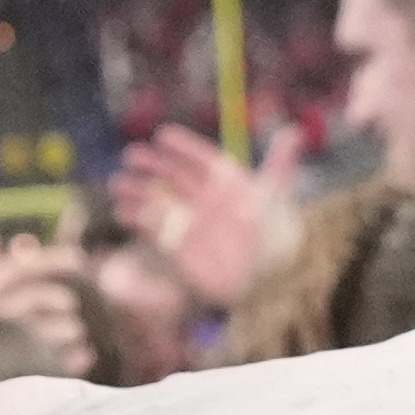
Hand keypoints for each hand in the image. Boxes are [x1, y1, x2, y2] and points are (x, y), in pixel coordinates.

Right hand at [116, 130, 264, 304]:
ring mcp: (190, 221)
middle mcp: (205, 199)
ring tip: (118, 184)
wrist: (262, 283)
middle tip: (132, 156)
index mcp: (227, 184)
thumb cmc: (271, 239)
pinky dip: (137, 219)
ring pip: (158, 199)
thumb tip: (295, 131)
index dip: (183, 147)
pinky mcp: (178, 245)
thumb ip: (280, 165)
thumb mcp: (273, 198)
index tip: (163, 136)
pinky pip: (153, 228)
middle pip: (174, 175)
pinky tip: (122, 212)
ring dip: (137, 191)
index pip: (201, 159)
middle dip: (152, 165)